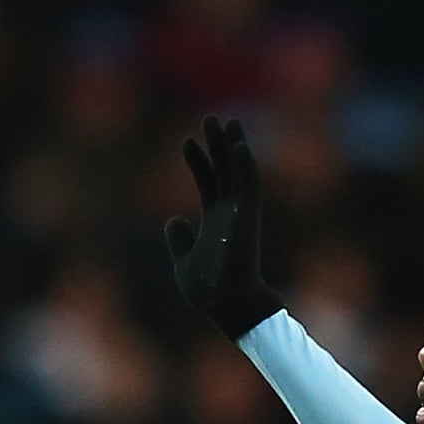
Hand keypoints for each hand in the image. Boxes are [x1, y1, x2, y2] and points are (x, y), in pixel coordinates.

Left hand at [165, 116, 283, 339]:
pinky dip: (245, 166)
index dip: (199, 161)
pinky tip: (239, 146)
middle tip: (211, 118)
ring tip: (225, 121)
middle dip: (217, 145)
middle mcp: (230, 213)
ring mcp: (240, 214)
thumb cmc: (206, 290)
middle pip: (224, 170)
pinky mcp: (249, 218)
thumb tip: (174, 220)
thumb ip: (180, 240)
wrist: (224, 305)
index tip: (187, 142)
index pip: (208, 182)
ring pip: (238, 171)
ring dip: (232, 147)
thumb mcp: (184, 262)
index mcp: (214, 221)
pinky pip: (249, 187)